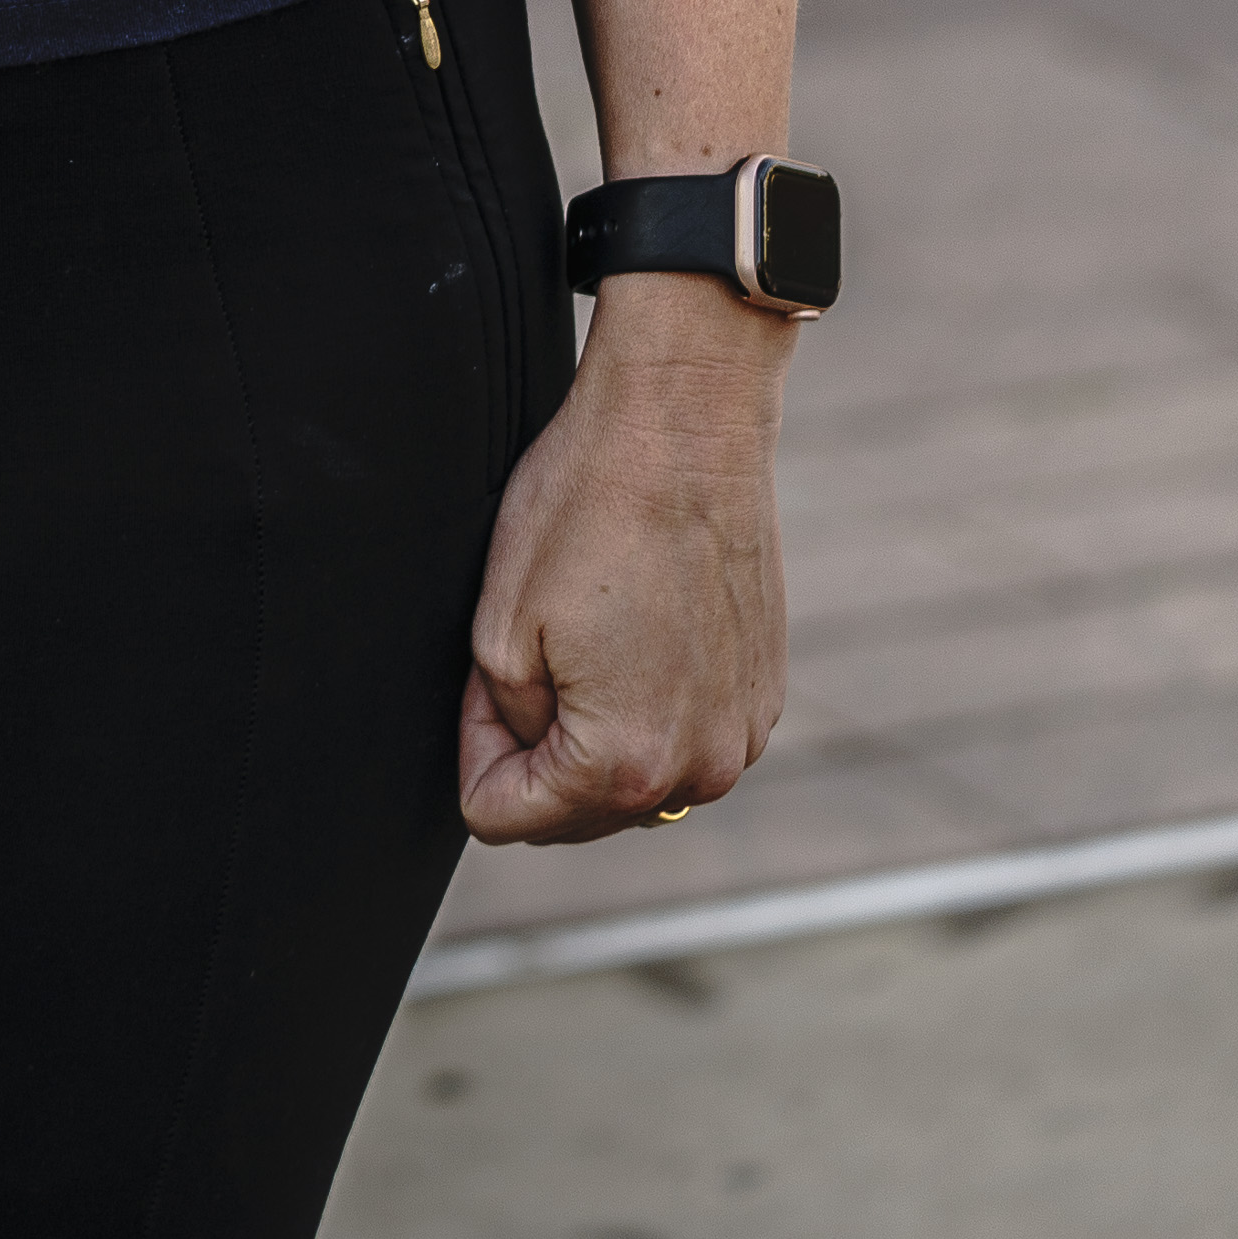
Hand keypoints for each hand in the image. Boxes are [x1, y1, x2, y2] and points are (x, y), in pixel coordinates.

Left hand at [457, 275, 790, 841]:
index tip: (483, 678)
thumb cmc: (587, 505)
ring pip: (633, 778)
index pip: (502, 816)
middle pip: (574, 813)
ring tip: (586, 633)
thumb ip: (504, 722)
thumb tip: (526, 753)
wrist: (686, 422)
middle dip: (533, 749)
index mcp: (623, 767)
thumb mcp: (500, 623)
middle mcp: (699, 771)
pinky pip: (685, 735)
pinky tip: (639, 625)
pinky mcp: (764, 695)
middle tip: (528, 650)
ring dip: (596, 732)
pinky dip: (651, 703)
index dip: (473, 748)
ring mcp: (742, 735)